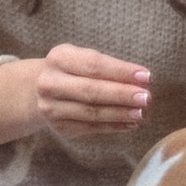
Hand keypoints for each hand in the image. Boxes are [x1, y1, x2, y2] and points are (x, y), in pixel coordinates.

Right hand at [0, 43, 151, 137]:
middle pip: (90, 90)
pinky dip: (114, 126)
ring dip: (120, 113)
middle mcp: (49, 83)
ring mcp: (51, 108)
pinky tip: (130, 123)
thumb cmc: (73, 71)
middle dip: (122, 95)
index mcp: (58, 58)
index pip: (93, 65)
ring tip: (141, 112)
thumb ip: (109, 68)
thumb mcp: (83, 59)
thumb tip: (141, 81)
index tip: (146, 76)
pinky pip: (91, 128)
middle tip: (146, 97)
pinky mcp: (59, 127)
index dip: (121, 71)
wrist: (40, 90)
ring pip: (91, 112)